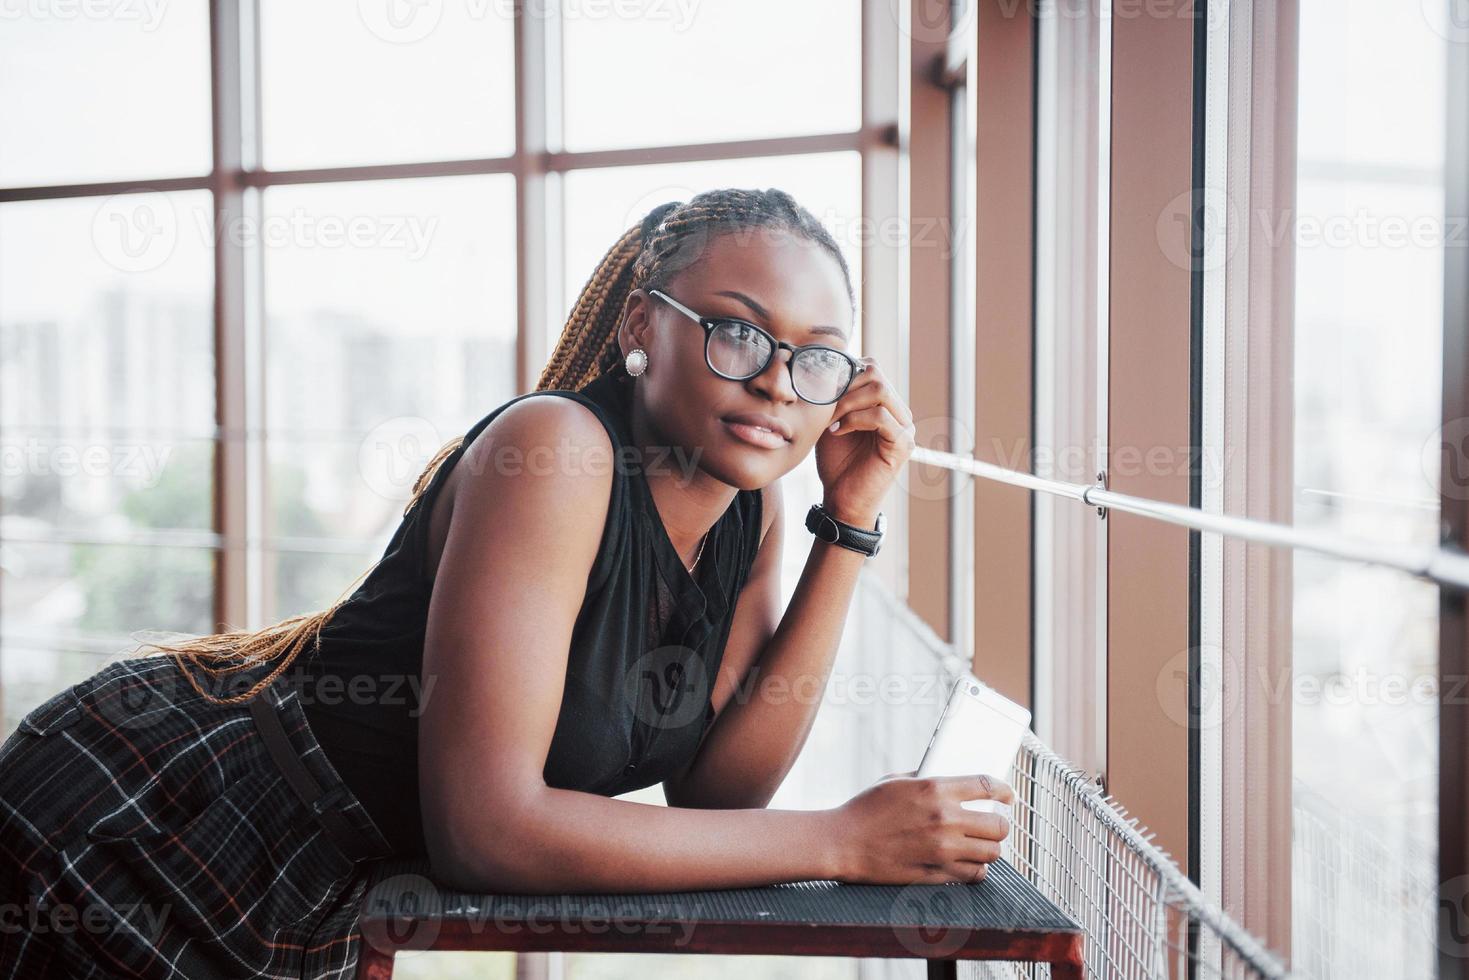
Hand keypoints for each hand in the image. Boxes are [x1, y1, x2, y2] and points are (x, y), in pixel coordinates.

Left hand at [815, 357, 914, 525]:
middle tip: (823, 406)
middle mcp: (899, 411)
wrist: (841, 500)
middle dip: (844, 386)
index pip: (870, 367)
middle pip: (876, 373)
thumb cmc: (835, 461)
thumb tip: (827, 366)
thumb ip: (835, 395)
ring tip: (830, 421)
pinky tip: (837, 432)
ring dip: (847, 402)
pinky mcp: (903, 444)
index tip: (820, 392)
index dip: (843, 373)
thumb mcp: (830, 420)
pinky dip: (855, 419)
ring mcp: (904, 427)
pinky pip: (881, 417)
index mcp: (884, 403)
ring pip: (880, 391)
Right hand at [825, 773, 1013, 884]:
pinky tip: (967, 863)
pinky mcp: (936, 874)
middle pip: (998, 825)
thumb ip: (927, 779)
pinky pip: (974, 875)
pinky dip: (976, 870)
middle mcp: (945, 819)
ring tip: (980, 845)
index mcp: (935, 788)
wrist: (843, 843)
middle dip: (999, 825)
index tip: (1008, 796)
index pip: (988, 786)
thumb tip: (952, 782)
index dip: (1004, 791)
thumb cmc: (865, 809)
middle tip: (992, 825)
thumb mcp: (896, 781)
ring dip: (989, 848)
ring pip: (991, 853)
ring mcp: (942, 849)